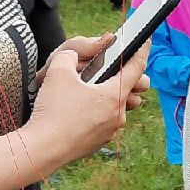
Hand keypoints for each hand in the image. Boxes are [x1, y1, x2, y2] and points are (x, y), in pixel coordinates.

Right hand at [22, 43, 150, 177]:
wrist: (43, 148)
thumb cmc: (54, 111)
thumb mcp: (58, 73)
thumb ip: (69, 57)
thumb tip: (72, 57)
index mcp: (115, 95)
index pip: (137, 67)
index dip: (142, 51)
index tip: (146, 41)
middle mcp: (118, 114)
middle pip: (130, 89)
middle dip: (125, 77)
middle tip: (112, 68)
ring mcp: (111, 130)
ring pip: (118, 107)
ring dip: (110, 96)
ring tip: (91, 90)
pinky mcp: (100, 141)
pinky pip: (106, 121)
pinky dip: (99, 112)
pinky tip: (81, 109)